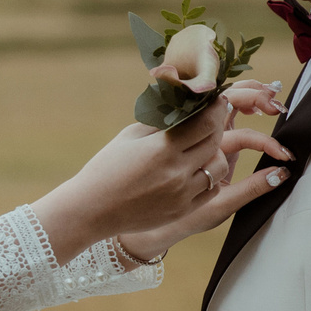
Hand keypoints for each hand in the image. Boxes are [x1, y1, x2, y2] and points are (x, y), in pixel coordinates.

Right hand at [31, 98, 286, 260]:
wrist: (91, 210)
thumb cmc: (106, 168)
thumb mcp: (130, 137)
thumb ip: (161, 122)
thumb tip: (185, 106)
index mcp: (162, 149)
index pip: (204, 123)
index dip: (215, 108)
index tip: (218, 100)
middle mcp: (176, 173)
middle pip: (215, 143)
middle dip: (217, 127)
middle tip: (212, 119)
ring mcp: (182, 195)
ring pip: (218, 168)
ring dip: (215, 154)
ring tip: (202, 148)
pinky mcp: (182, 210)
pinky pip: (210, 190)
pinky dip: (209, 177)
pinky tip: (197, 170)